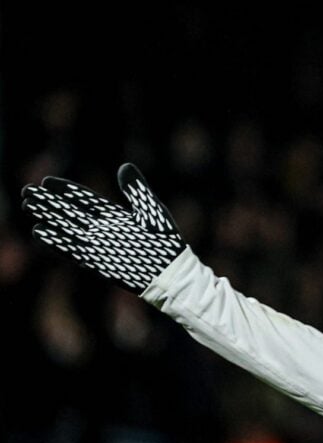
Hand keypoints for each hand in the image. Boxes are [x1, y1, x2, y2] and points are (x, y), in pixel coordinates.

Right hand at [21, 164, 186, 293]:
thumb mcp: (151, 211)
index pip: (85, 200)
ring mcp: (98, 245)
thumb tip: (124, 167)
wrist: (169, 272)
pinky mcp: (97, 261)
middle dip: (49, 202)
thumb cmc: (165, 242)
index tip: (48, 181)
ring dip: (48, 218)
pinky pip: (72, 250)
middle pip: (70, 213)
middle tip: (27, 191)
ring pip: (67, 229)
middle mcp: (102, 229)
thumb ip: (136, 191)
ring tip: (28, 206)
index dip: (67, 190)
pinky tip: (39, 232)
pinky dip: (56, 242)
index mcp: (114, 215)